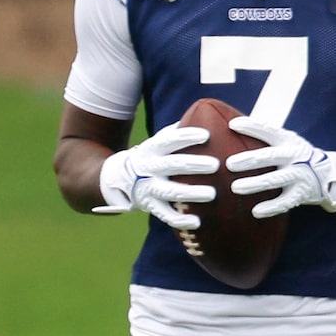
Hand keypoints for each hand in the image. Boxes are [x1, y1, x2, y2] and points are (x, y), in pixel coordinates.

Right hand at [93, 124, 216, 230]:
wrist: (118, 178)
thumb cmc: (153, 156)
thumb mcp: (158, 143)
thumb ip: (178, 132)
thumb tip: (208, 113)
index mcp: (152, 149)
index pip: (168, 140)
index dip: (186, 137)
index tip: (206, 135)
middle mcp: (149, 168)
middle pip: (171, 165)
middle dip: (193, 165)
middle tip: (216, 165)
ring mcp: (148, 188)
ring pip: (170, 191)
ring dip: (191, 193)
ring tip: (212, 194)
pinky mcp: (150, 206)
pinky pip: (165, 215)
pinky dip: (180, 220)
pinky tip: (197, 222)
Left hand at [228, 116, 335, 218]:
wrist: (327, 174)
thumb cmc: (295, 156)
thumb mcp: (286, 141)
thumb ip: (264, 136)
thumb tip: (230, 125)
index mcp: (288, 141)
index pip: (269, 130)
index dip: (252, 127)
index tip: (233, 125)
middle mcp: (294, 157)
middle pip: (271, 157)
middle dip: (250, 159)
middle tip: (229, 164)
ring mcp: (299, 176)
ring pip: (276, 180)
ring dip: (255, 184)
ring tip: (235, 188)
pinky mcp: (301, 194)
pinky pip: (285, 202)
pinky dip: (271, 207)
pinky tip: (256, 211)